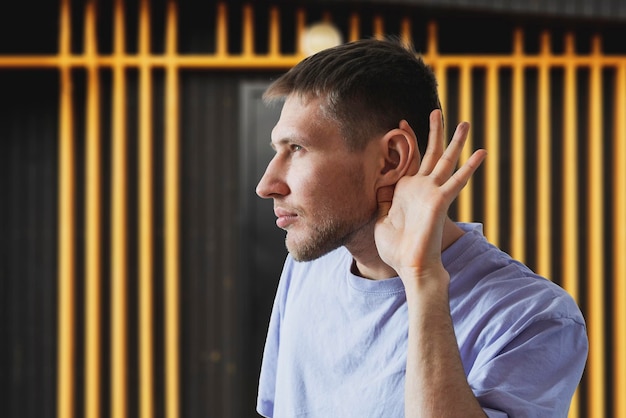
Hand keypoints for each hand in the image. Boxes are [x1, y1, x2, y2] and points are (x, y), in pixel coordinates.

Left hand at [374, 110, 486, 283]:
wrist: (411, 266)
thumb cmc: (396, 249)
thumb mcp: (381, 220)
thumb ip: (381, 201)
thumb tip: (377, 186)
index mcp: (406, 191)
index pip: (408, 160)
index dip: (405, 141)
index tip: (400, 123)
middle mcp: (422, 188)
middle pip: (430, 153)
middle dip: (434, 132)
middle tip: (436, 111)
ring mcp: (432, 193)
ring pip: (446, 161)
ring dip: (455, 142)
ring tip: (465, 122)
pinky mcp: (440, 201)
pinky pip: (457, 180)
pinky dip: (470, 167)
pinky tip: (482, 152)